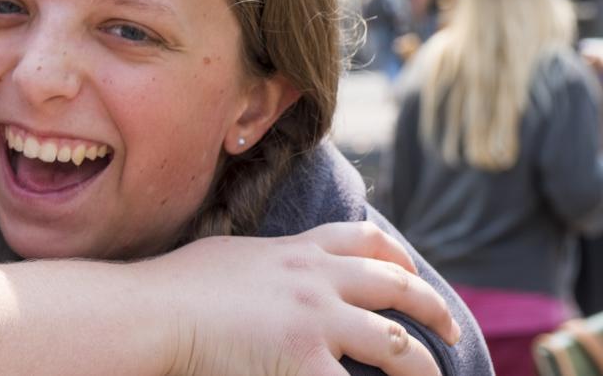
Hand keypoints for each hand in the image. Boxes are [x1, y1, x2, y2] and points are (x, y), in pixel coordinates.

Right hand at [144, 221, 459, 375]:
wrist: (150, 311)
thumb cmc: (171, 288)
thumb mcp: (228, 257)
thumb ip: (263, 263)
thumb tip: (268, 272)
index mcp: (296, 252)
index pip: (364, 240)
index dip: (398, 257)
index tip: (412, 273)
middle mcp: (317, 281)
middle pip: (397, 288)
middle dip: (434, 310)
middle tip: (452, 331)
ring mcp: (316, 322)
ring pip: (398, 347)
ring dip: (423, 370)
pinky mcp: (304, 362)